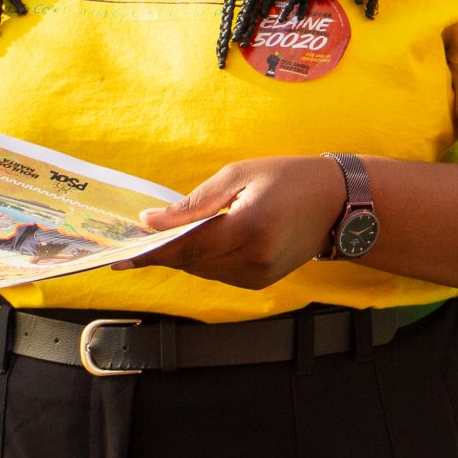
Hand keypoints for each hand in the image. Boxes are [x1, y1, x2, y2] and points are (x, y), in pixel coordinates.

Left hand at [131, 156, 346, 289]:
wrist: (338, 203)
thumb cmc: (288, 177)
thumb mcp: (238, 175)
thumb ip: (193, 205)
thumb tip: (151, 222)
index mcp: (249, 228)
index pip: (188, 247)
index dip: (151, 252)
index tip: (120, 257)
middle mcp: (254, 259)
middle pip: (192, 263)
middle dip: (162, 253)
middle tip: (131, 244)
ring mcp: (259, 276)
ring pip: (203, 271)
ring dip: (181, 257)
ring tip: (158, 243)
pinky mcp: (261, 282)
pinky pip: (220, 274)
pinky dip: (203, 261)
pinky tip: (195, 245)